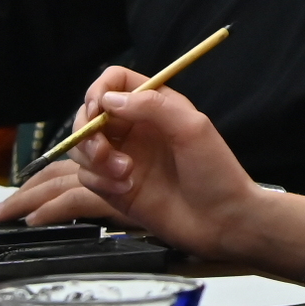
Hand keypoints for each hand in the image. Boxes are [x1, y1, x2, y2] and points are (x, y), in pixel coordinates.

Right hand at [0, 68, 304, 274]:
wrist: (222, 222)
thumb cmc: (217, 174)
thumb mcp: (193, 129)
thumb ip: (153, 106)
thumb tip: (110, 100)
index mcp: (156, 106)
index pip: (114, 82)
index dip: (99, 91)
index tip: (99, 109)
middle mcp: (136, 129)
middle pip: (88, 116)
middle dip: (89, 133)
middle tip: (107, 153)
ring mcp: (123, 159)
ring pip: (82, 149)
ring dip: (95, 162)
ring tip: (125, 176)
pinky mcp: (115, 188)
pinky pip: (86, 179)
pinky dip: (97, 183)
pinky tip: (123, 189)